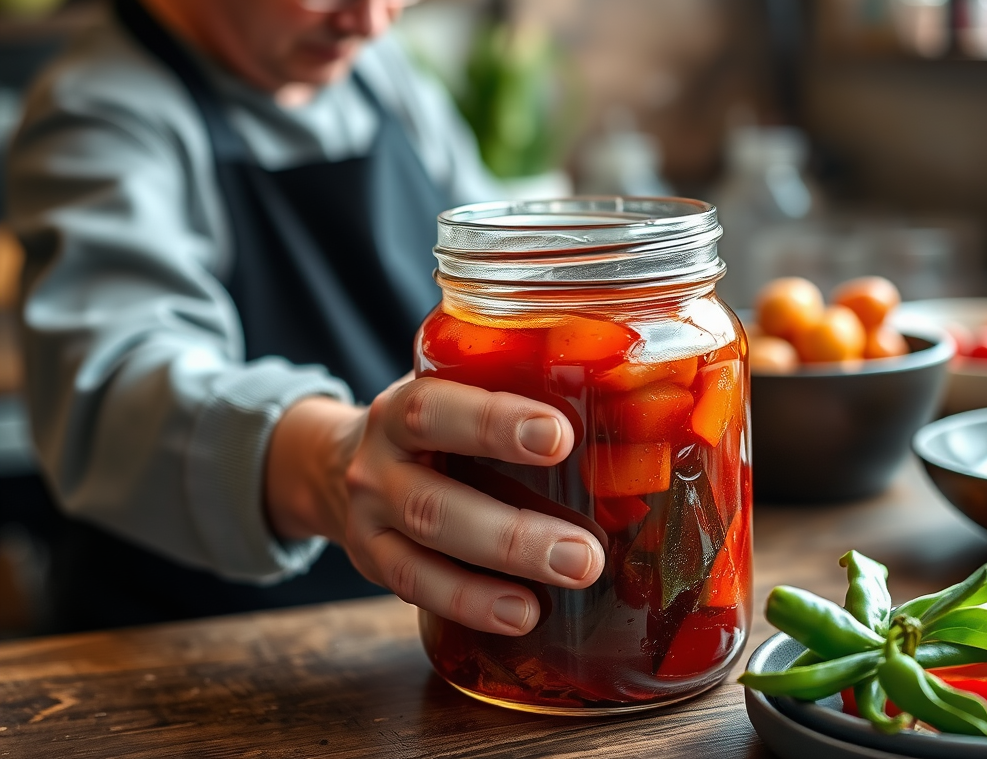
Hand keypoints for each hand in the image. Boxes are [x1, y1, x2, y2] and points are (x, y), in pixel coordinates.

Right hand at [264, 376, 604, 635]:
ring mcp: (370, 518)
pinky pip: (417, 588)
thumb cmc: (430, 425)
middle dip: (512, 530)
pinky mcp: (373, 561)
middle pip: (433, 500)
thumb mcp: (452, 392)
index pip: (436, 409)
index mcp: (400, 408)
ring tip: (571, 577)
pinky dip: (471, 602)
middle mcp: (377, 463)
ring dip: (502, 569)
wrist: (342, 462)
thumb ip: (511, 392)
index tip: (560, 435)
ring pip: (427, 550)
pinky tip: (523, 612)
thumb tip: (625, 407)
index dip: (494, 423)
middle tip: (585, 550)